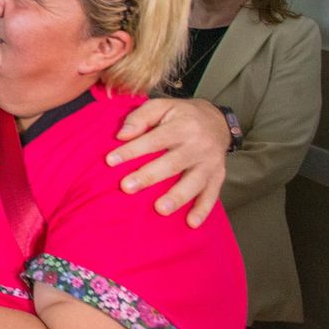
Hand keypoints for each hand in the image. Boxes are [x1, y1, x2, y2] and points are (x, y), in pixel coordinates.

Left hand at [106, 98, 229, 226]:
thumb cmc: (181, 115)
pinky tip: (191, 223)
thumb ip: (141, 117)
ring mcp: (210, 163)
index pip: (154, 140)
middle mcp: (199, 145)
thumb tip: (122, 135)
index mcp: (183, 126)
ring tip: (160, 209)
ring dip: (177, 197)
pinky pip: (212, 194)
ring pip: (194, 182)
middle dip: (149, 176)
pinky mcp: (218, 176)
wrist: (217, 120)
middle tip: (127, 187)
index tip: (110, 161)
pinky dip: (203, 209)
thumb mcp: (162, 106)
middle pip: (173, 163)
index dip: (132, 150)